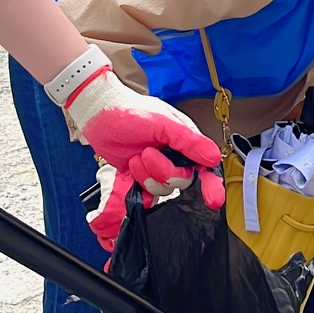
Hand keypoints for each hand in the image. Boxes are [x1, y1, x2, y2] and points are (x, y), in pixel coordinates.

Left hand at [56, 65, 223, 247]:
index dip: (212, 184)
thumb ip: (189, 142)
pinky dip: (139, 183)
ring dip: (147, 174)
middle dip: (164, 171)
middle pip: (182, 180)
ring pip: (164, 189)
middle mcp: (175, 156)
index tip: (214, 200)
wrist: (99, 115)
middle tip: (148, 153)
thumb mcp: (164, 123)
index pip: (206, 166)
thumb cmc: (131, 112)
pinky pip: (147, 193)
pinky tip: (131, 167)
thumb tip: (214, 158)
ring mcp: (157, 167)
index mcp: (186, 141)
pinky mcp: (141, 176)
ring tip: (136, 156)